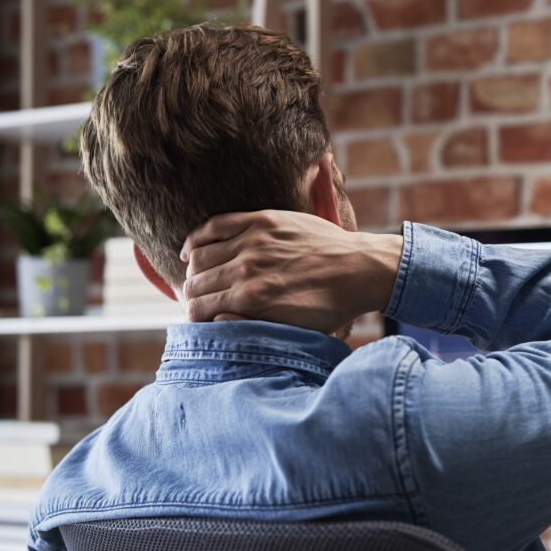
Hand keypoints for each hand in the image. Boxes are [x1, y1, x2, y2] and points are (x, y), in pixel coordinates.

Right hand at [181, 210, 402, 332]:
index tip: (198, 319)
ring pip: (200, 256)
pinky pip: (215, 225)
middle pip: (195, 283)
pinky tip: (190, 250)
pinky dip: (196, 238)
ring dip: (192, 270)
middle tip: (196, 301)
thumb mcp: (293, 330)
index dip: (193, 317)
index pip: (198, 309)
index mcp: (251, 300)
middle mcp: (246, 269)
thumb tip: (216, 320)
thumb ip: (252, 326)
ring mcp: (253, 242)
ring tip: (196, 278)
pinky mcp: (262, 220)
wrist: (360, 269)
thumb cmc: (330, 306)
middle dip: (190, 296)